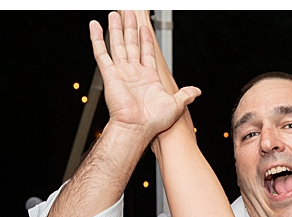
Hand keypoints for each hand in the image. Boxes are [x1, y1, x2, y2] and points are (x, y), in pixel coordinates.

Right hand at [90, 11, 198, 142]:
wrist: (138, 128)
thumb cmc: (155, 121)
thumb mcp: (176, 105)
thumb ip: (185, 95)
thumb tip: (197, 91)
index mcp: (149, 78)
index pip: (147, 53)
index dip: (146, 40)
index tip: (145, 28)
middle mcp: (134, 73)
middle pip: (131, 44)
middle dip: (130, 28)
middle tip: (130, 13)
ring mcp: (121, 72)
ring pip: (117, 44)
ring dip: (116, 29)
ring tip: (115, 14)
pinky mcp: (109, 74)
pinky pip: (101, 53)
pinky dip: (97, 38)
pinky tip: (94, 26)